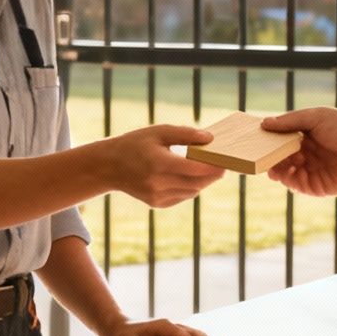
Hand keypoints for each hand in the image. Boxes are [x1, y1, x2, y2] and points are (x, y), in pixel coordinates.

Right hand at [98, 125, 225, 207]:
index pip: (195, 169)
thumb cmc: (136, 144)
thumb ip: (185, 134)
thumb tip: (210, 138)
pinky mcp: (157, 204)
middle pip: (197, 183)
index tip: (227, 161)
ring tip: (208, 168)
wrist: (109, 167)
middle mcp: (158, 183)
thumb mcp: (158, 132)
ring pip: (192, 192)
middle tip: (224, 165)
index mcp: (159, 163)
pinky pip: (182, 196)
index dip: (214, 167)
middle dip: (213, 175)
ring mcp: (157, 196)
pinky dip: (190, 187)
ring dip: (203, 181)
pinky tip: (190, 176)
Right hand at [262, 108, 336, 197]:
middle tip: (258, 158)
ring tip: (269, 167)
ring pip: (287, 174)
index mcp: (307, 137)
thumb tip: (264, 124)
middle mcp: (309, 155)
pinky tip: (284, 174)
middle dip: (270, 159)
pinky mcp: (318, 187)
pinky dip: (288, 181)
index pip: (282, 141)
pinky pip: (298, 185)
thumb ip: (289, 121)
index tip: (255, 142)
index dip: (270, 142)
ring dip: (277, 171)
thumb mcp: (314, 118)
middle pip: (282, 159)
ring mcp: (313, 171)